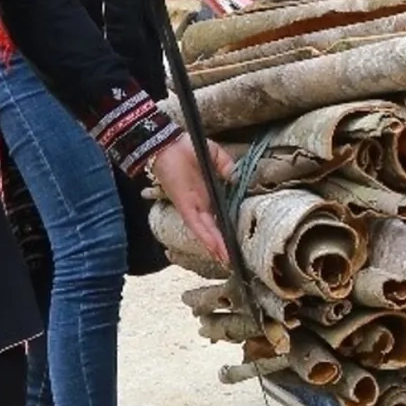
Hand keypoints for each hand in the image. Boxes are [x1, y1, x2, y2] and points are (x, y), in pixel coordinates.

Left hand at [149, 134, 233, 264]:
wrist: (168, 144)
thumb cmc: (190, 147)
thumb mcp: (216, 155)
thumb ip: (227, 166)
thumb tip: (236, 179)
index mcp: (208, 194)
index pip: (219, 216)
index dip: (227, 229)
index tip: (237, 241)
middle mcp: (200, 204)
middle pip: (212, 229)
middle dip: (221, 245)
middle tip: (232, 260)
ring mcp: (192, 206)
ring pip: (205, 231)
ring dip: (215, 245)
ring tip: (226, 259)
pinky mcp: (185, 205)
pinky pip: (195, 224)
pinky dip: (205, 235)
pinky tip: (213, 247)